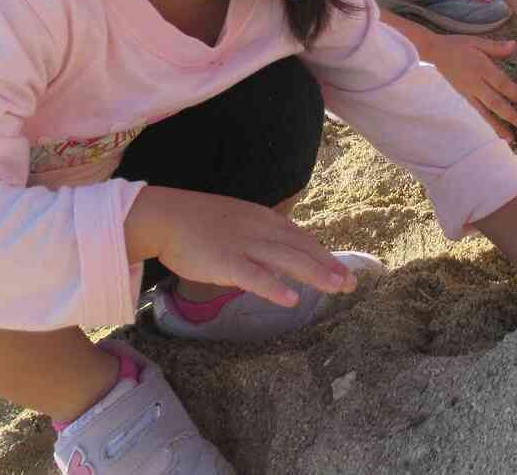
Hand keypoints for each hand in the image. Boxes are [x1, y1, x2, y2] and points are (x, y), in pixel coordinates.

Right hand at [125, 187, 355, 306]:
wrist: (164, 216)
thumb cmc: (197, 221)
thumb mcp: (238, 220)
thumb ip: (259, 234)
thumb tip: (278, 252)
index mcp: (264, 219)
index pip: (302, 238)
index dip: (324, 255)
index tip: (344, 269)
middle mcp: (260, 230)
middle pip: (302, 249)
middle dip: (329, 267)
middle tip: (352, 284)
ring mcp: (244, 245)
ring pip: (288, 261)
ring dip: (315, 275)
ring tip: (337, 289)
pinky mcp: (226, 262)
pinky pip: (255, 277)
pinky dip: (275, 288)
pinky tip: (292, 300)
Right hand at [425, 34, 516, 141]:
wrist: (435, 53)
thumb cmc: (458, 45)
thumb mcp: (478, 42)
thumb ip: (496, 47)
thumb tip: (514, 45)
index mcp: (481, 68)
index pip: (500, 83)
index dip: (513, 92)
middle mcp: (475, 84)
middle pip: (495, 102)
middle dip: (511, 116)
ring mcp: (469, 93)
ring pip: (486, 112)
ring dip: (499, 126)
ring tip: (511, 139)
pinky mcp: (465, 97)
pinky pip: (479, 112)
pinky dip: (489, 122)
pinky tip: (497, 131)